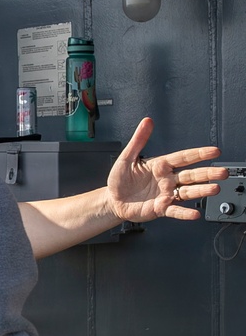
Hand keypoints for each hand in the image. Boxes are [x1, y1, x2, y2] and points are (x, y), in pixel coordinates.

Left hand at [107, 117, 227, 221]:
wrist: (113, 201)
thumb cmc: (120, 180)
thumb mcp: (126, 158)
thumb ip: (138, 140)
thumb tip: (146, 122)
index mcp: (161, 165)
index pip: (184, 157)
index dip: (199, 154)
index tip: (214, 151)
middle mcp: (167, 180)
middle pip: (192, 175)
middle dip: (208, 173)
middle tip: (223, 172)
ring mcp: (166, 194)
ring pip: (188, 192)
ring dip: (201, 191)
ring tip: (214, 189)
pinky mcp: (161, 208)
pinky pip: (175, 210)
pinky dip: (184, 213)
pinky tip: (194, 213)